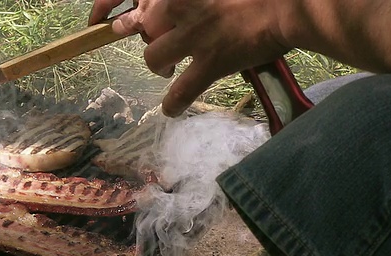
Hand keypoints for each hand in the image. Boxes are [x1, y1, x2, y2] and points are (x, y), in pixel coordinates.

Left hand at [89, 0, 290, 116]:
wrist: (288, 6)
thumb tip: (160, 8)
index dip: (107, 4)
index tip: (103, 19)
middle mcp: (181, 6)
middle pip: (142, 27)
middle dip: (148, 38)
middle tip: (162, 42)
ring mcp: (194, 36)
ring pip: (154, 58)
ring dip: (159, 66)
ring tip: (168, 70)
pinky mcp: (210, 62)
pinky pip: (181, 90)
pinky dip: (174, 103)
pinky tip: (171, 109)